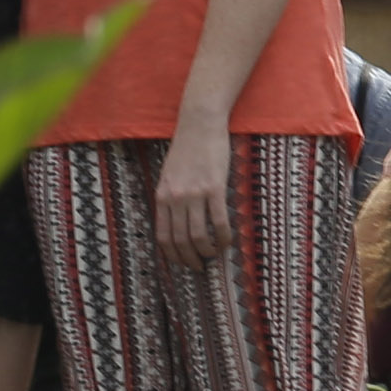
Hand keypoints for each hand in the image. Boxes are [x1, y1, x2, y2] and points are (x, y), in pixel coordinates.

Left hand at [153, 116, 234, 269]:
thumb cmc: (186, 149)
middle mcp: (175, 198)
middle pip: (180, 241)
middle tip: (200, 266)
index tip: (182, 263)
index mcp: (162, 196)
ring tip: (214, 256)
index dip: (172, 255)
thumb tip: (175, 221)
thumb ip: (169, 197)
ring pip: (198, 235)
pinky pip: (218, 221)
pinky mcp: (215, 188)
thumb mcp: (168, 175)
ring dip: (207, 251)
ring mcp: (194, 194)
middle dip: (190, 259)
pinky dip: (223, 236)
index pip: (163, 236)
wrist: (199, 124)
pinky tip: (228, 242)